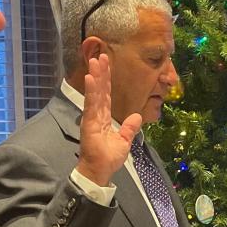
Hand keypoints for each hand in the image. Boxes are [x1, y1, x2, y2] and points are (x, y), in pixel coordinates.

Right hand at [75, 53, 142, 186]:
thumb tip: (137, 116)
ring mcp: (92, 117)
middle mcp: (96, 115)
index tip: (107, 65)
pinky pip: (91, 104)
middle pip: (100, 90)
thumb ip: (129, 128)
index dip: (107, 80)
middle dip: (101, 73)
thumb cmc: (108, 159)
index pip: (106, 95)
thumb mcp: (124, 142)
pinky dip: (91, 91)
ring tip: (95, 61)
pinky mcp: (89, 122)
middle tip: (100, 55)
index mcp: (104, 118)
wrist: (100, 171)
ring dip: (95, 76)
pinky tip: (90, 78)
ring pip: (95, 93)